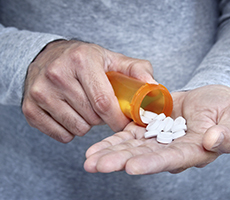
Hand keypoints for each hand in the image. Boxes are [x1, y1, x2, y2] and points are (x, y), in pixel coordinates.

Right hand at [22, 40, 155, 142]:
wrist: (47, 57)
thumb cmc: (84, 60)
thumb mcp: (111, 59)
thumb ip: (136, 70)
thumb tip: (154, 88)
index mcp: (81, 61)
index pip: (103, 102)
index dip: (118, 119)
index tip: (125, 124)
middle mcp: (57, 75)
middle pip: (91, 117)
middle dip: (102, 119)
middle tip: (101, 107)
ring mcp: (40, 93)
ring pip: (77, 128)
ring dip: (87, 124)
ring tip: (85, 108)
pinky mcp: (30, 109)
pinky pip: (61, 135)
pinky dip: (71, 130)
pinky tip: (71, 114)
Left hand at [84, 85, 229, 173]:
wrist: (208, 98)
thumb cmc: (223, 107)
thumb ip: (229, 133)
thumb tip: (213, 140)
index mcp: (192, 151)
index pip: (170, 159)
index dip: (151, 163)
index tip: (131, 167)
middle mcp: (171, 150)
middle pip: (143, 157)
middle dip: (120, 161)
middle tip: (96, 165)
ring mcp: (157, 140)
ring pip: (131, 148)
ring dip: (110, 153)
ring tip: (89, 159)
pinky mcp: (147, 128)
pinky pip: (128, 135)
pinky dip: (112, 140)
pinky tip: (95, 147)